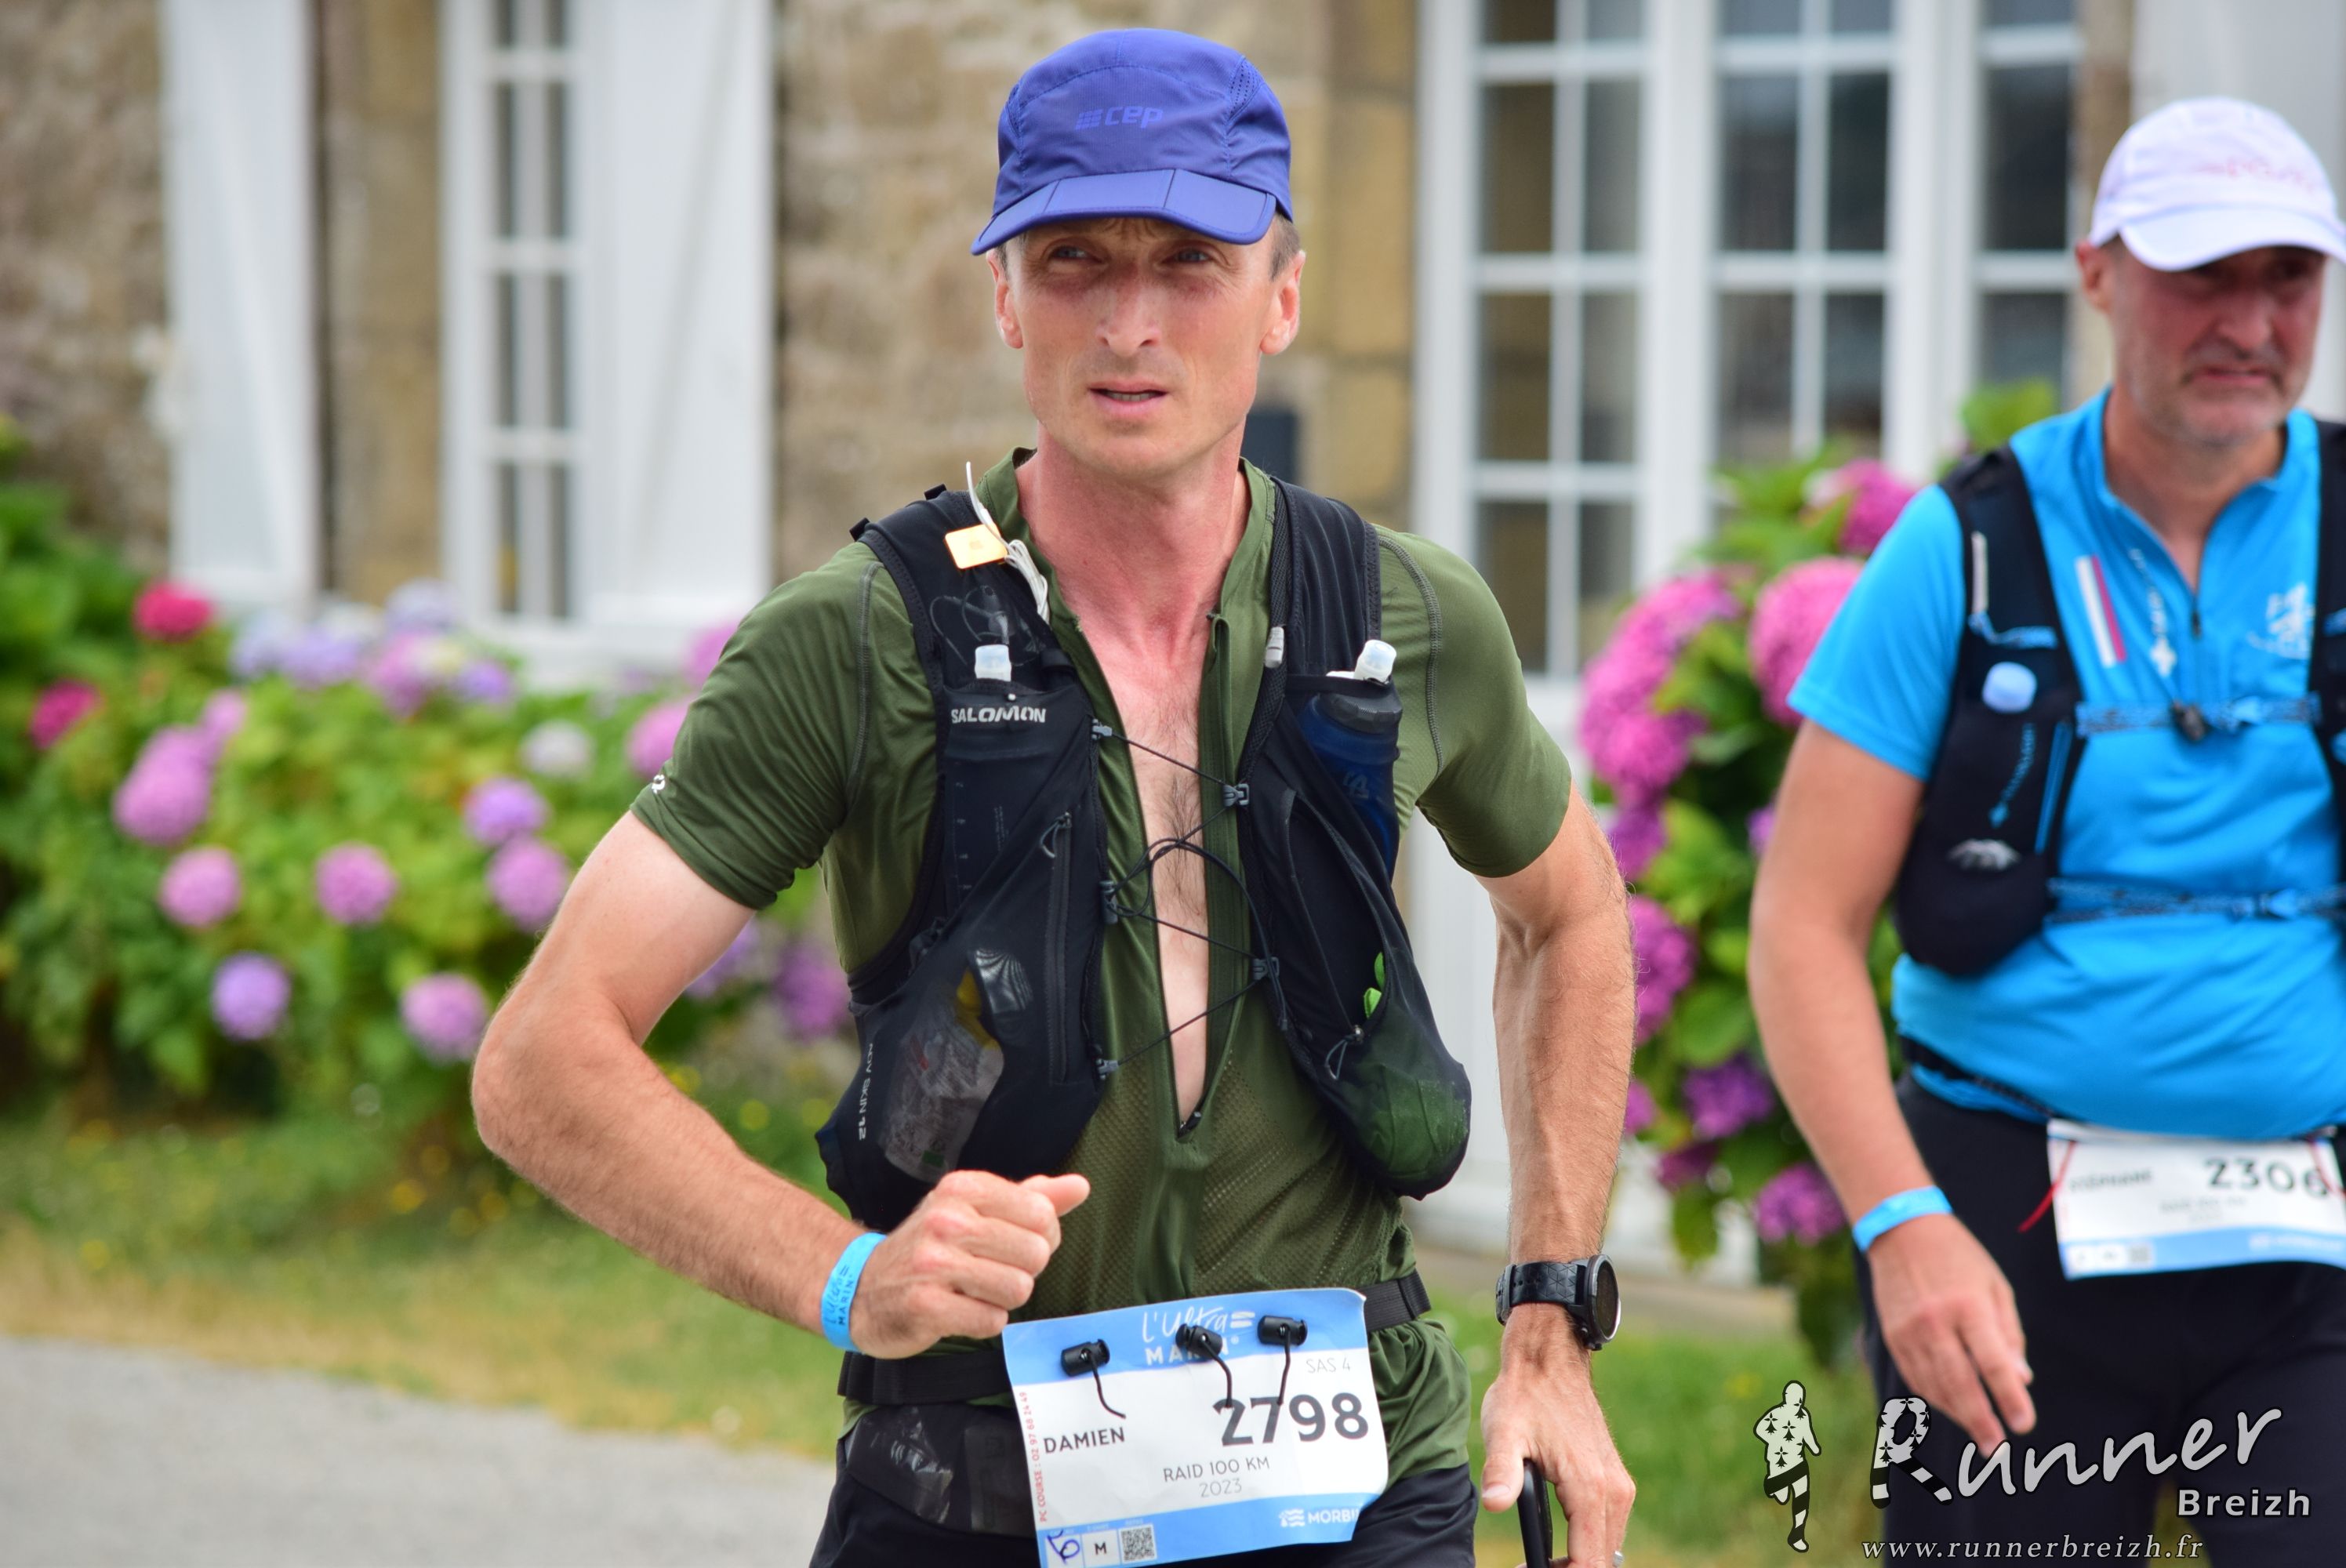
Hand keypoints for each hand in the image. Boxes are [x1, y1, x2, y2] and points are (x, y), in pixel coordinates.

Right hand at [847, 1170, 1089, 1356]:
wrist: (862, 1288)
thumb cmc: (931, 1247)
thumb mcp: (975, 1210)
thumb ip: (1031, 1198)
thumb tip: (1080, 1186)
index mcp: (962, 1188)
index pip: (1041, 1212)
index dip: (1040, 1236)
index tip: (1011, 1243)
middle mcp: (946, 1220)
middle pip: (1035, 1253)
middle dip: (1022, 1270)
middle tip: (990, 1271)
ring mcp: (932, 1264)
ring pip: (1018, 1288)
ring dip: (1004, 1298)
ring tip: (975, 1291)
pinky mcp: (925, 1306)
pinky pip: (992, 1321)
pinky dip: (984, 1322)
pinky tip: (960, 1311)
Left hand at [1478, 1306, 1633, 1566]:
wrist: (1550, 1359)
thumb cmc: (1526, 1394)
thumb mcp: (1504, 1430)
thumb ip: (1501, 1470)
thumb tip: (1495, 1503)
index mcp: (1590, 1487)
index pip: (1587, 1563)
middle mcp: (1614, 1492)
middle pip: (1600, 1561)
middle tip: (1529, 1565)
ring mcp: (1618, 1487)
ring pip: (1607, 1548)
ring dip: (1578, 1562)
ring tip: (1540, 1561)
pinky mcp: (1614, 1481)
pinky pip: (1606, 1530)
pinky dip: (1586, 1546)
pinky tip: (1557, 1547)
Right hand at [1867, 1211, 2033, 1450]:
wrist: (1901, 1230)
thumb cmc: (1959, 1257)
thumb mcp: (1996, 1286)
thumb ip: (2009, 1334)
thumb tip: (2021, 1379)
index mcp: (1969, 1306)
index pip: (1993, 1364)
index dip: (2010, 1398)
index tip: (2023, 1424)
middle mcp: (1936, 1322)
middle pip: (1960, 1383)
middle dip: (1980, 1420)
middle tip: (1996, 1448)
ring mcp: (1908, 1330)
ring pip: (1934, 1385)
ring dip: (1958, 1414)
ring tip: (1980, 1433)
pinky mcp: (1892, 1335)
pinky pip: (1915, 1377)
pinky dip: (1934, 1397)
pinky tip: (1952, 1408)